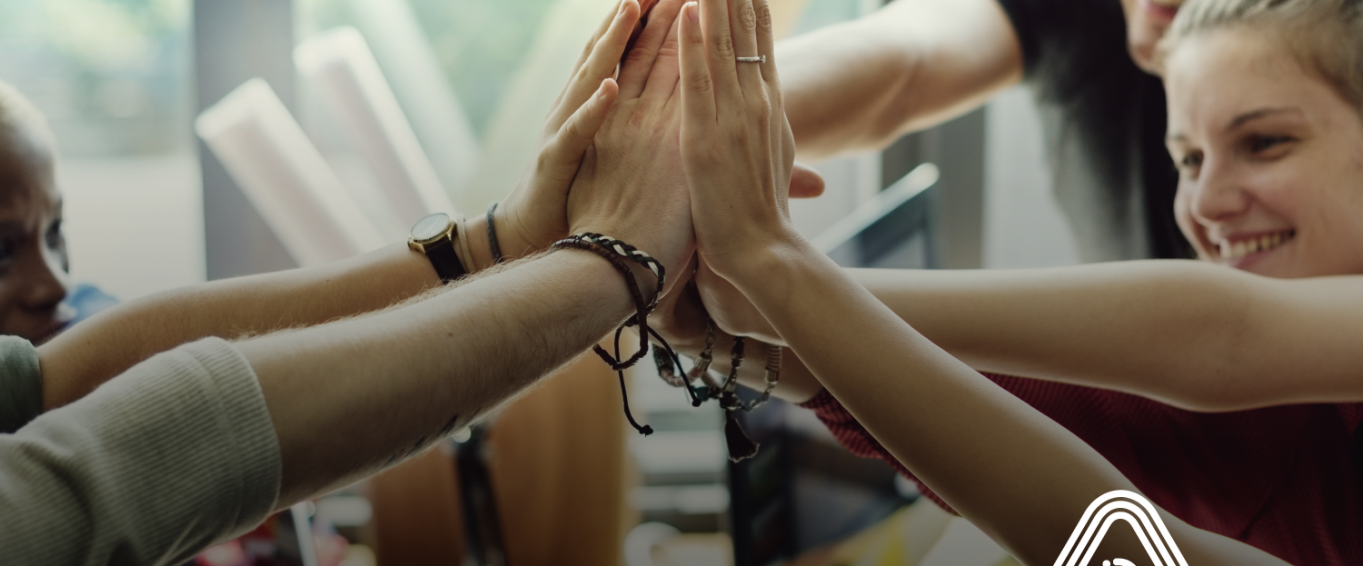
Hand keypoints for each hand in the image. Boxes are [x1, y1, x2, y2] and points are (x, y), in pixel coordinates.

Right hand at [493, 0, 643, 259]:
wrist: (537, 234)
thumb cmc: (582, 195)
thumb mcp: (614, 147)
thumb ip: (635, 115)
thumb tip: (671, 93)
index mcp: (597, 104)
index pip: (626, 50)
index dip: (648, 17)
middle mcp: (579, 107)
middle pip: (610, 50)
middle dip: (634, 12)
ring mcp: (565, 130)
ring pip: (591, 77)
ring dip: (612, 42)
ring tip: (631, 7)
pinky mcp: (556, 161)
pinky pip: (577, 132)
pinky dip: (592, 109)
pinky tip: (608, 87)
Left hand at [678, 0, 800, 281]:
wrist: (762, 251)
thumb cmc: (762, 212)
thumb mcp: (774, 159)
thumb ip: (767, 127)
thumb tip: (769, 107)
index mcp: (769, 107)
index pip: (759, 42)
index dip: (750, 5)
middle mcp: (754, 103)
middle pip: (743, 31)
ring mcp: (731, 118)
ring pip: (720, 45)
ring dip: (711, 2)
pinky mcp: (704, 137)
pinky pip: (695, 79)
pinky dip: (691, 42)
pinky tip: (685, 11)